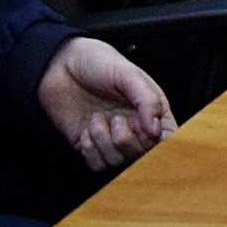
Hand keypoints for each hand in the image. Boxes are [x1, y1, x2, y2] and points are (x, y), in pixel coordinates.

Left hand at [37, 36, 174, 171]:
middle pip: (141, 155)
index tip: (148, 134)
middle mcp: (133, 126)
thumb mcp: (128, 74)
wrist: (59, 66)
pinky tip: (86, 129)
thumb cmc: (97, 62)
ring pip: (117, 161)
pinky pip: (96, 163)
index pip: (167, 138)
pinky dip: (90, 150)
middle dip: (126, 140)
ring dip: (104, 142)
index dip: (160, 142)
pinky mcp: (88, 146)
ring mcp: (110, 137)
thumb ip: (147, 100)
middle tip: (117, 119)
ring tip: (97, 118)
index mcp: (149, 109)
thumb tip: (157, 129)